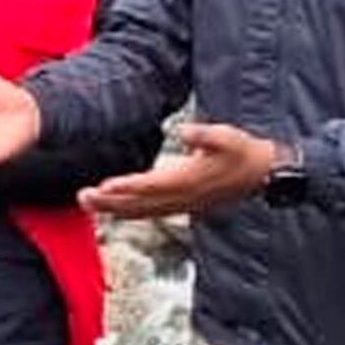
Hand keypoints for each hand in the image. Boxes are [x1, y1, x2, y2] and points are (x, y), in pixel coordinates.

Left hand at [79, 123, 285, 219]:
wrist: (262, 174)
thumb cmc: (243, 152)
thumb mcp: (227, 136)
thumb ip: (205, 135)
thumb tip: (184, 130)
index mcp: (189, 179)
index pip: (151, 186)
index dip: (127, 187)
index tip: (104, 186)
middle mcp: (181, 197)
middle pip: (139, 203)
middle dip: (109, 202)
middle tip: (82, 197)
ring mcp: (182, 204)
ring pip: (142, 211)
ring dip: (114, 209)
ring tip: (88, 204)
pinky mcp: (183, 205)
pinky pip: (151, 213)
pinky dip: (130, 213)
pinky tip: (115, 210)